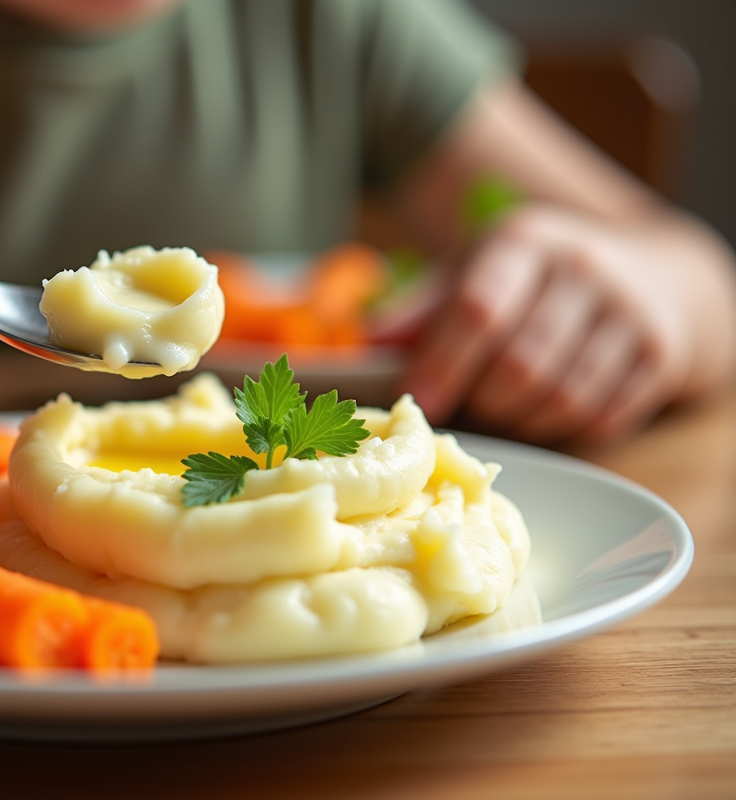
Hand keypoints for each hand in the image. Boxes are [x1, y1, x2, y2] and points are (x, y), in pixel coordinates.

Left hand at [399, 206, 694, 442]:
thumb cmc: (533, 277)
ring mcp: (630, 311)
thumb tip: (365, 345)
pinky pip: (602, 417)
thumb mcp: (475, 270)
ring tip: (505, 408)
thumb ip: (423, 309)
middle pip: (520, 366)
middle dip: (483, 401)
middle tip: (468, 406)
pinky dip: (564, 428)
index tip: (417, 401)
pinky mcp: (661, 355)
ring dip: (521, 421)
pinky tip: (547, 410)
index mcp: (524, 242)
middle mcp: (583, 268)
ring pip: (561, 399)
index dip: (443, 363)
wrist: (649, 272)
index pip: (479, 309)